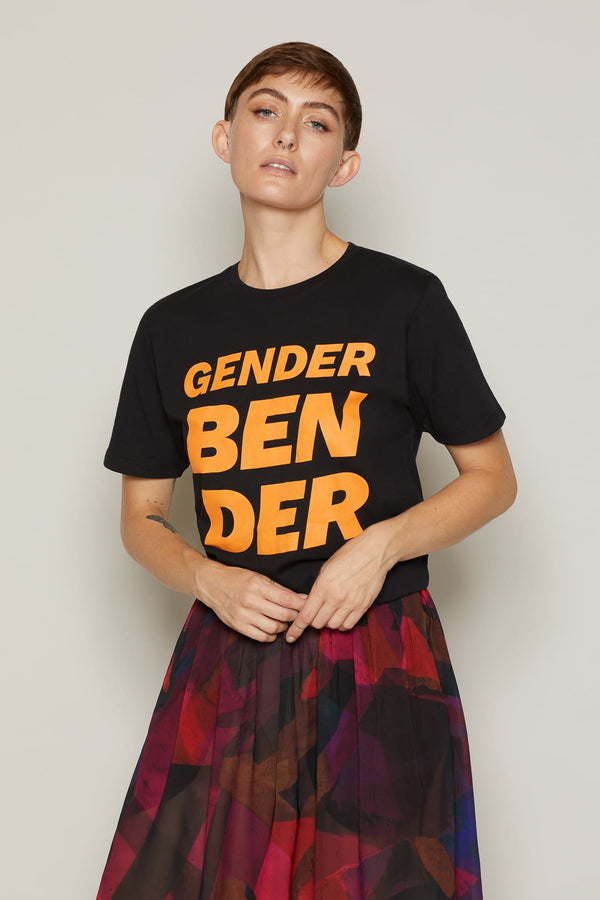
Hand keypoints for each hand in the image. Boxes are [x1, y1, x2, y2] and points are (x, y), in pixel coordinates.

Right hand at [194, 558, 306, 642]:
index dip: (301, 604)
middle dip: (295, 616)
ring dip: (283, 626)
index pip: (286, 599)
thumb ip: (279, 589)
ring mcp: (243, 615)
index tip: (308, 605)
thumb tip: (300, 598)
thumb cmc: (236, 578)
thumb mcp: (258, 577)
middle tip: (298, 614)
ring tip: (284, 621)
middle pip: (283, 615)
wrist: (211, 584)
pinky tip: (272, 629)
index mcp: (257, 585)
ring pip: (274, 628)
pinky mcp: (238, 626)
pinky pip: (261, 637)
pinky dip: (271, 636)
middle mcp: (250, 601)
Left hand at [285, 523, 392, 641]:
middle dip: (314, 621)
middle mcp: (335, 598)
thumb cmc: (349, 555)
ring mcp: (350, 603)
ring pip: (333, 626)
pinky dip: (342, 624)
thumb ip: (318, 587)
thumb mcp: (326, 567)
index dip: (296, 628)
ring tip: (331, 612)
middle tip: (316, 613)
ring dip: (329, 622)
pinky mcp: (363, 607)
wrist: (374, 552)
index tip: (290, 637)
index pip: (306, 615)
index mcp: (323, 586)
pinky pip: (348, 625)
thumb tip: (311, 603)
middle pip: (318, 624)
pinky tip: (341, 615)